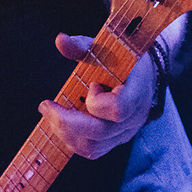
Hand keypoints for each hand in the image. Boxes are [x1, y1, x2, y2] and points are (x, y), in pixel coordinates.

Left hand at [39, 32, 155, 159]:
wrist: (145, 74)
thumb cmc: (124, 59)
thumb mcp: (107, 49)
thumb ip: (84, 46)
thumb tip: (60, 40)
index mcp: (136, 94)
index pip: (118, 109)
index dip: (97, 101)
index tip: (91, 84)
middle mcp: (133, 119)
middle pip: (98, 133)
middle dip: (65, 121)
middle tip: (45, 106)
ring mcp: (124, 133)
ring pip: (92, 147)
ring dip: (64, 133)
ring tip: (50, 114)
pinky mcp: (114, 141)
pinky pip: (91, 150)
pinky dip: (71, 140)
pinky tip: (60, 124)